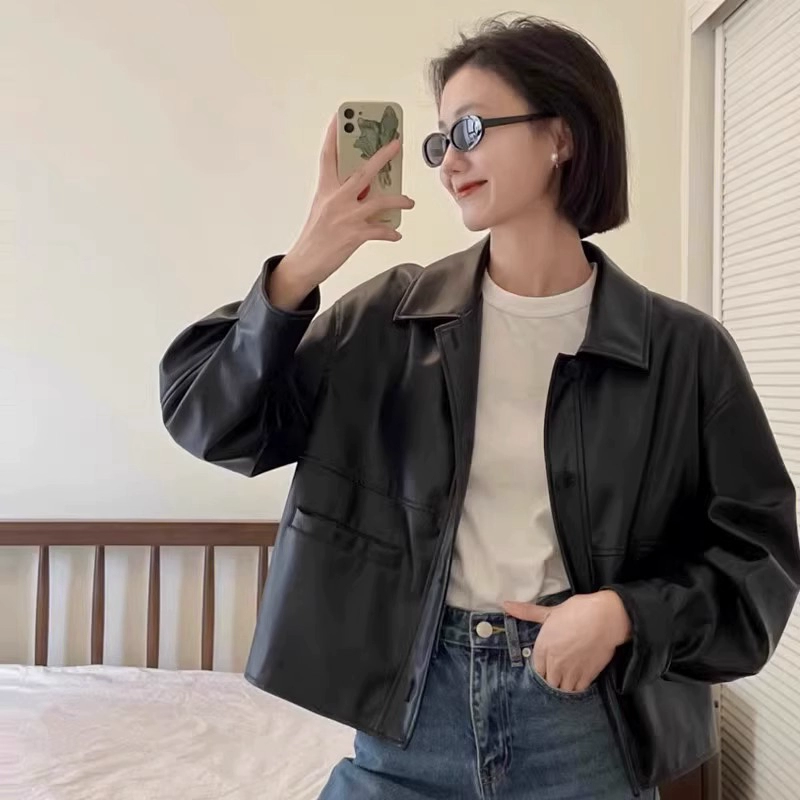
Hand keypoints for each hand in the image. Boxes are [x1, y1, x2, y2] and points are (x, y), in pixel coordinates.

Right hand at [269, 116, 414, 309]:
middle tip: (397, 144)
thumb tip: (364, 190)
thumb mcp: (322, 209)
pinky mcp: (354, 235)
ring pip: (380, 201)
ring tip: (409, 202)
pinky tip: (396, 234)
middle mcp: (336, 199)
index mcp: (325, 190)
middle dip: (382, 156)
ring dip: (399, 200)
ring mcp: (346, 217)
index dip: (333, 136)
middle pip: (363, 172)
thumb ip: (340, 196)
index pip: (328, 156)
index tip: (339, 117)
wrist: (304, 263)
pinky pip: (380, 230)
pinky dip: (390, 232)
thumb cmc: (314, 237)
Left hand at [503, 591, 631, 692]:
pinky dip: (577, 688)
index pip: (536, 668)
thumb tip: (505, 605)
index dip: (541, 667)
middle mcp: (554, 663)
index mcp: (543, 648)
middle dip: (550, 678)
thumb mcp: (550, 611)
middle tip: (557, 672)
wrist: (605, 618)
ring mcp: (571, 671)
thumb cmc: (577, 611)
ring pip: (561, 689)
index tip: (546, 665)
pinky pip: (578, 690)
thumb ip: (527, 612)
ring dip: (562, 685)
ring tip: (566, 678)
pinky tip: (578, 680)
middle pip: (548, 681)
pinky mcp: (588, 676)